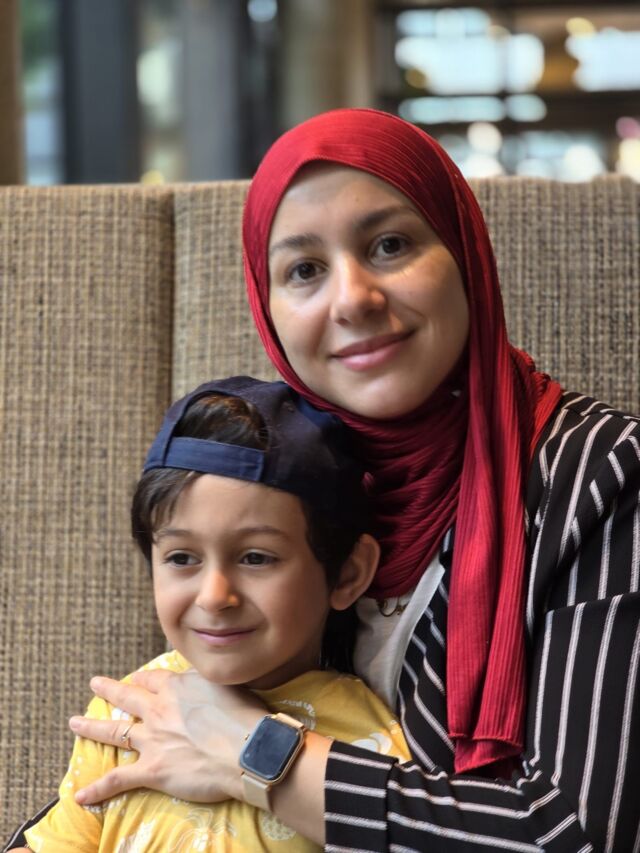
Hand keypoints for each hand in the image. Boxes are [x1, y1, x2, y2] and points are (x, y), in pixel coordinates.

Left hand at [68, 669, 266, 804]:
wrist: (247, 750)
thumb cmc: (245, 716)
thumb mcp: (226, 685)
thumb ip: (205, 683)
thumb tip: (200, 684)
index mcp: (178, 687)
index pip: (153, 679)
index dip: (143, 678)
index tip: (136, 678)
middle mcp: (160, 710)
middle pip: (128, 696)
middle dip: (109, 689)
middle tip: (94, 683)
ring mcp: (153, 740)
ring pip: (115, 731)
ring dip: (92, 726)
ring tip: (74, 723)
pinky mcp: (152, 770)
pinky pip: (118, 780)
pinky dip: (97, 789)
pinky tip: (80, 795)